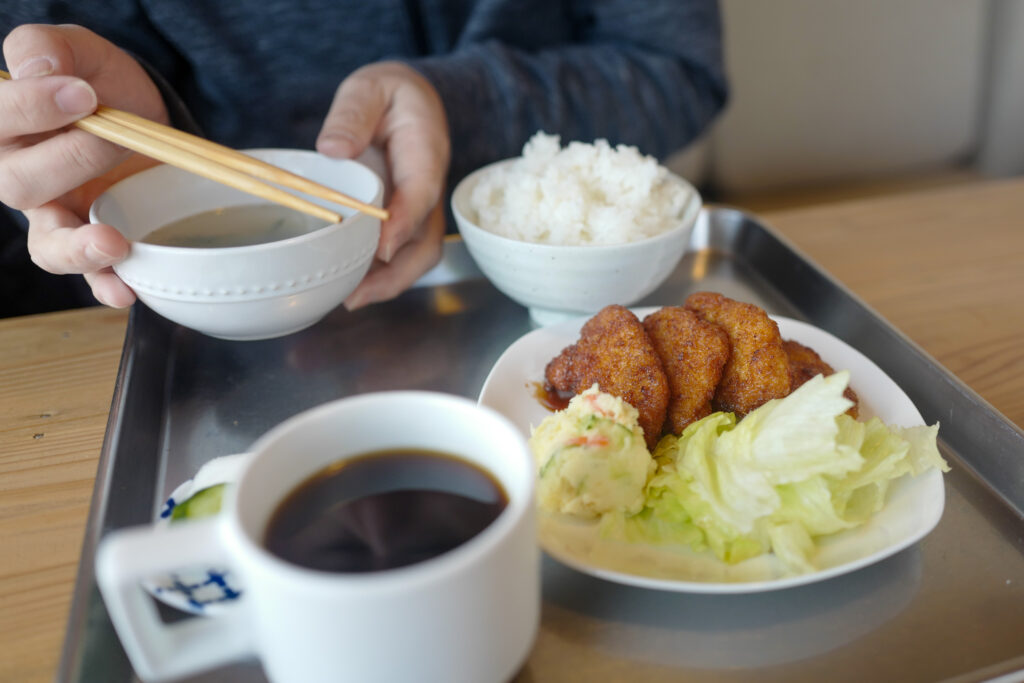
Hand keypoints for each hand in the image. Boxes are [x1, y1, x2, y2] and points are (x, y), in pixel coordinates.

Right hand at [0, 24, 167, 306]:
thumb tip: (37, 71)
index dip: (31, 108)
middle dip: (71, 159)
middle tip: (117, 134)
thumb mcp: (79, 51)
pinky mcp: (96, 243)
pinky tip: (125, 290)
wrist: (147, 117)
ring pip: (46, 245)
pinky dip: (105, 284)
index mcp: (4, 128)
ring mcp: (58, 217)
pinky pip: (91, 275)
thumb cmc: (100, 83)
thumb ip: (48, 48)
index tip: (82, 94)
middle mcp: (21, 178)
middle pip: (18, 184)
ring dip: (77, 247)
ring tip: (111, 242)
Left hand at [316, 61, 449, 309]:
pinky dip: (380, 275)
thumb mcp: (369, 87)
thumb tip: (332, 149)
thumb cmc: (389, 94)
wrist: (408, 100)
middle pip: (426, 241)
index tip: (383, 248)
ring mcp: (420, 210)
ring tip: (349, 299)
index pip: (421, 192)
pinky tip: (350, 286)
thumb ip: (353, 113)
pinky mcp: (406, 221)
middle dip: (397, 274)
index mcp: (426, 153)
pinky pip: (401, 254)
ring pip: (416, 256)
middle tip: (356, 294)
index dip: (405, 224)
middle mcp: (429, 189)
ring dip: (387, 283)